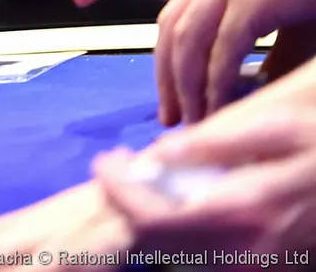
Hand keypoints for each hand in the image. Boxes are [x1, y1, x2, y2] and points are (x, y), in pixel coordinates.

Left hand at [93, 105, 315, 255]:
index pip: (152, 219)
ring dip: (152, 221)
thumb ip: (219, 143)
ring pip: (180, 257)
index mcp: (246, 214)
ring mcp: (259, 267)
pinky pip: (208, 260)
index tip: (105, 160)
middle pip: (159, 246)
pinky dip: (182, 234)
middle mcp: (249, 253)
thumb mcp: (282, 130)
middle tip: (121, 167)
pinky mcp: (267, 269)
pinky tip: (182, 201)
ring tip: (146, 181)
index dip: (118, 191)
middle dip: (129, 205)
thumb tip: (161, 153)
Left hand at [152, 0, 315, 124]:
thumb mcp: (292, 2)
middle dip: (167, 77)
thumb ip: (269, 36)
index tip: (172, 96)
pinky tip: (220, 108)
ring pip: (188, 39)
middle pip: (172, 28)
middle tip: (171, 117)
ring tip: (194, 121)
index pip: (176, 15)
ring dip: (186, 85)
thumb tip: (259, 83)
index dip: (168, 59)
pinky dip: (216, 81)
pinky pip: (224, 46)